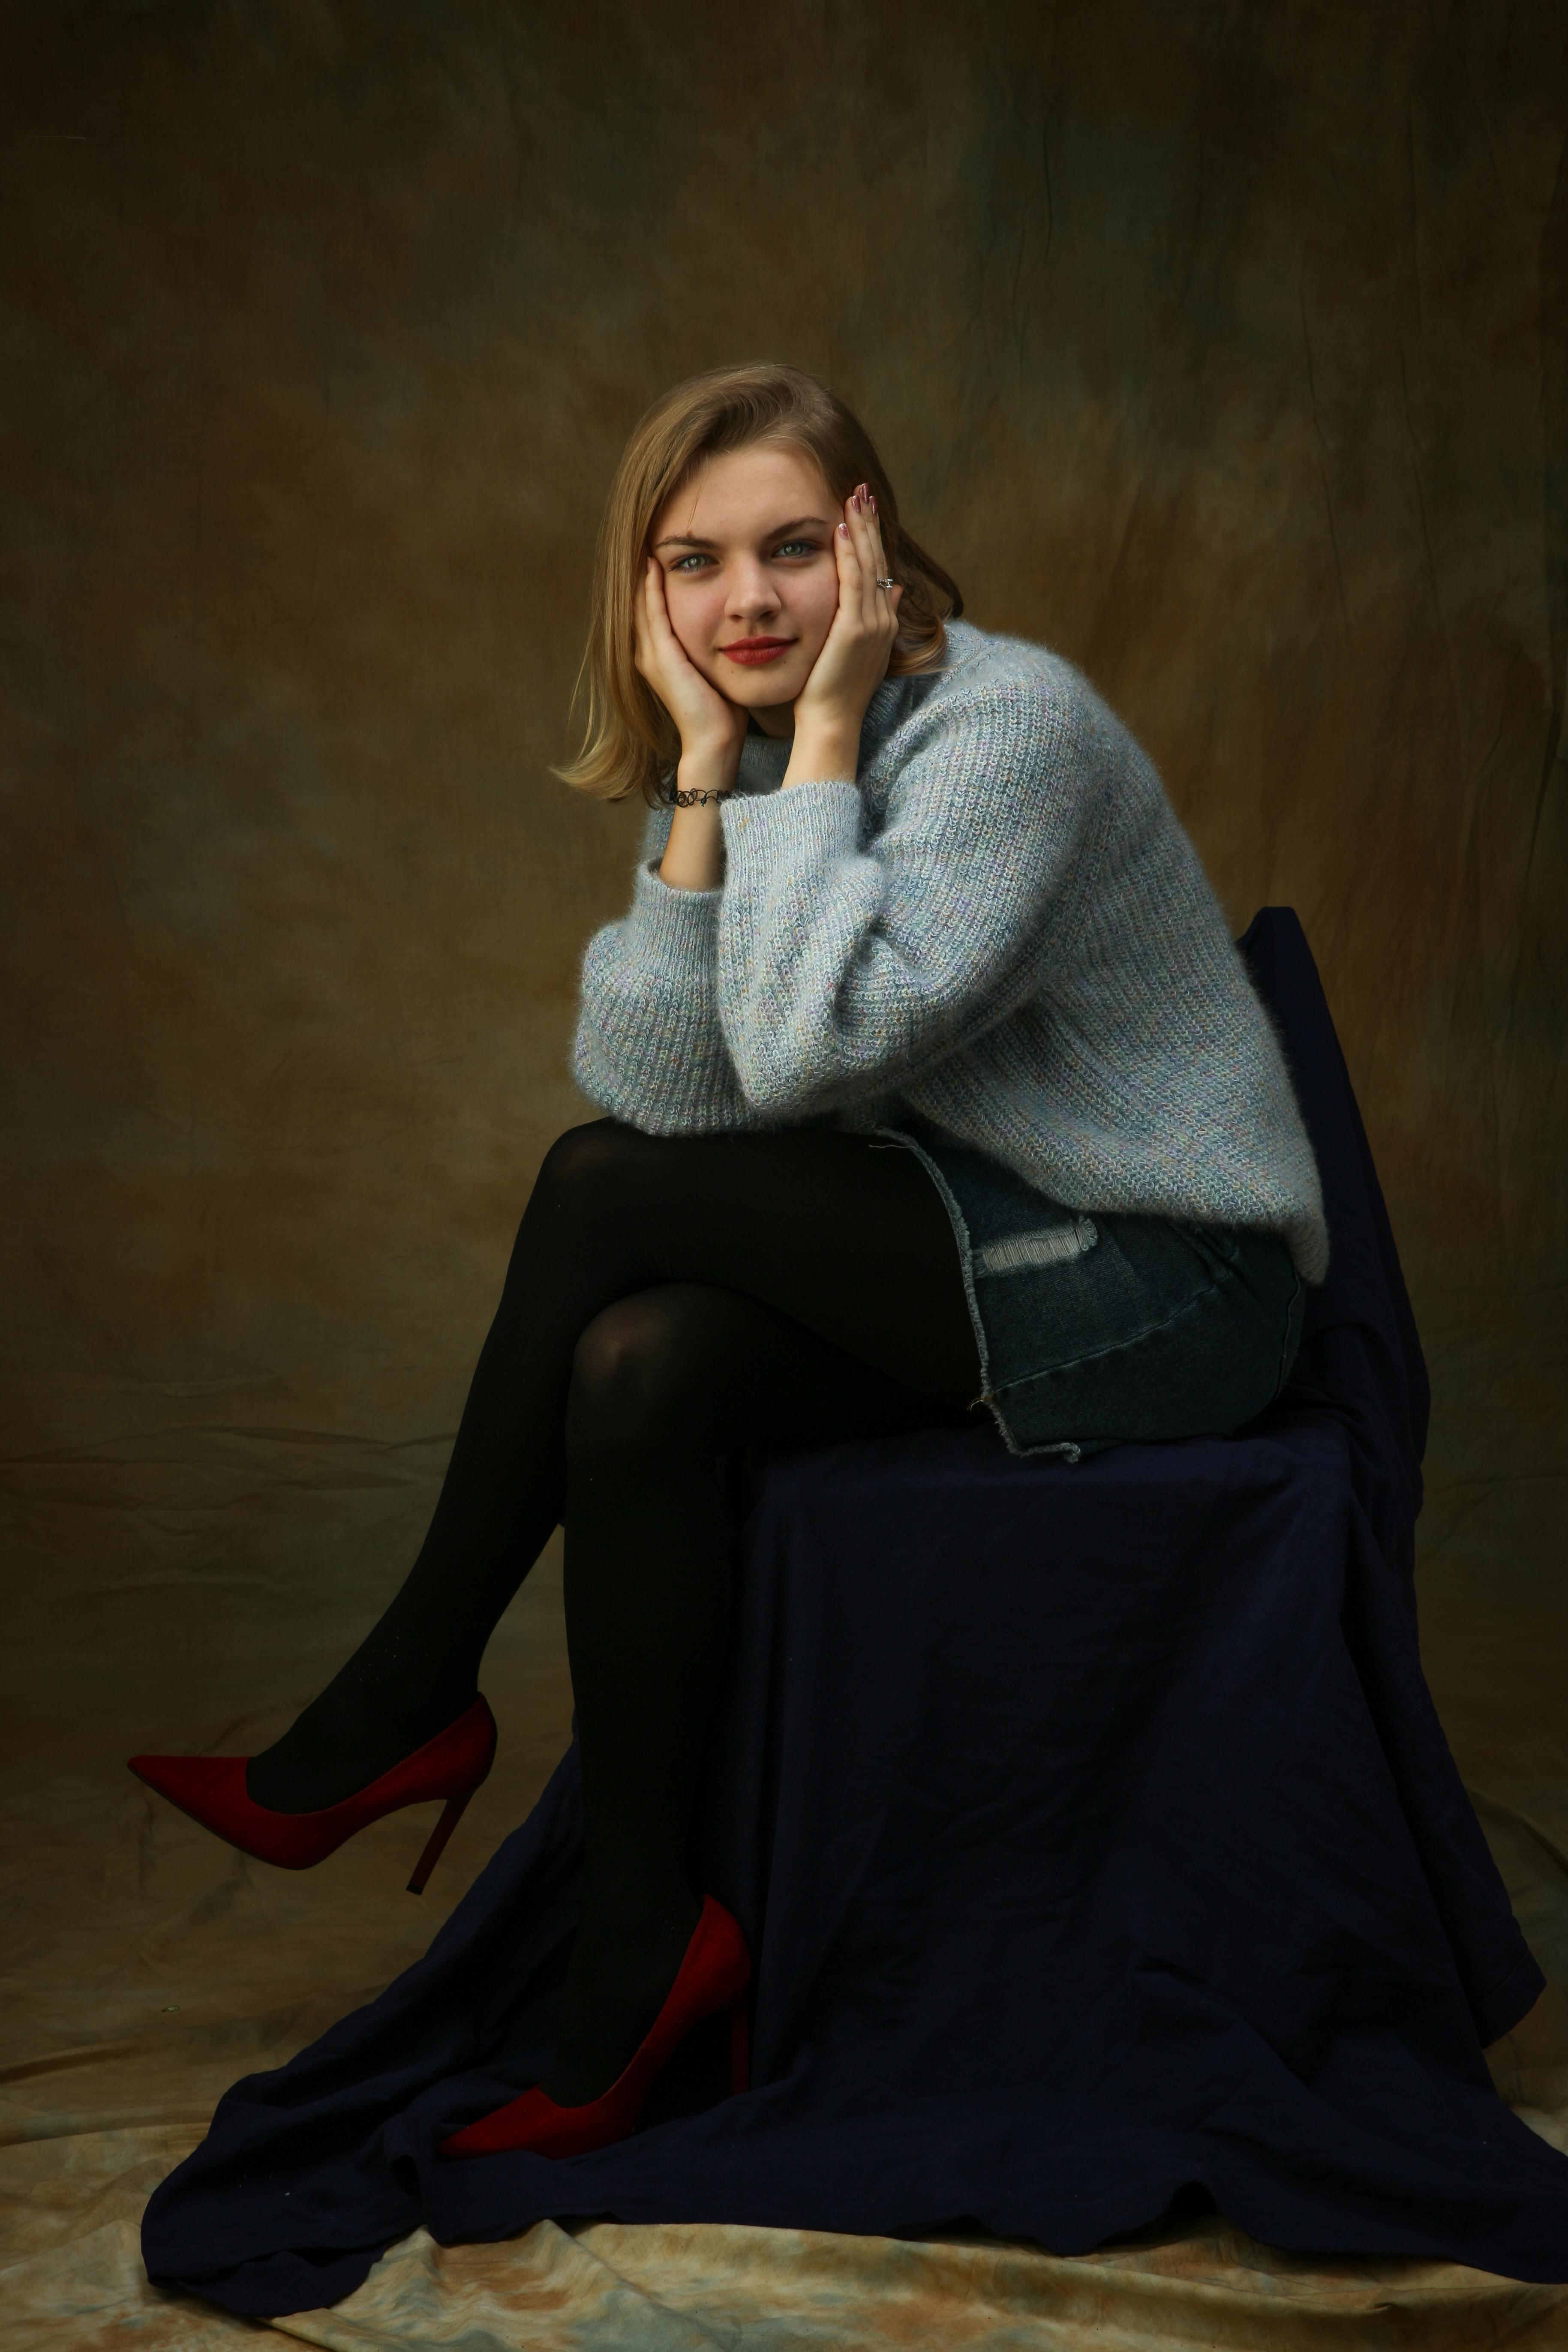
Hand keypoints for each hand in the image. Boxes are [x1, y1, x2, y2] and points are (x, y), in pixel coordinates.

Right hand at [634, 557, 746, 768]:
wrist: (715, 742)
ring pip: (640, 603)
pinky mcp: (662, 657)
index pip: (650, 609)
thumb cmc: (722, 711)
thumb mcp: (716, 669)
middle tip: (647, 535)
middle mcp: (648, 653)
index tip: (661, 550)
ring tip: (647, 541)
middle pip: (638, 601)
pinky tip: (654, 565)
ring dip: (644, 572)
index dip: (652, 580)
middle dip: (642, 570)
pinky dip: (652, 589)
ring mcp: (651, 655)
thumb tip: (734, 627)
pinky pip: (653, 614)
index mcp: (660, 656)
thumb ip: (716, 646)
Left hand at [784, 486, 903, 787]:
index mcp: (881, 623)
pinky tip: (839, 528)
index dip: (871, 538)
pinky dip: (848, 553)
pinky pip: (854, 581)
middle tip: (861, 489)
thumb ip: (871, 619)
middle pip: (878, 560)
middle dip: (869, 523)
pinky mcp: (855, 629)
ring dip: (860, 528)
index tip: (862, 509)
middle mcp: (883, 620)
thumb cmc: (830, 693)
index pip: (878, 570)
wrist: (830, 723)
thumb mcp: (854, 651)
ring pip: (868, 564)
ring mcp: (872, 624)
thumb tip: (895, 591)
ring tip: (852, 497)